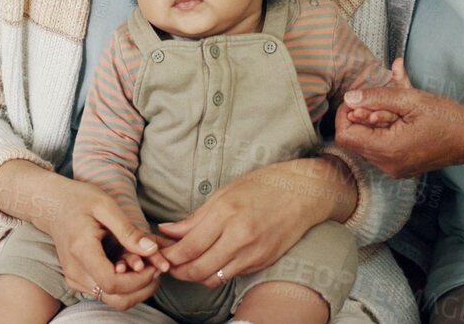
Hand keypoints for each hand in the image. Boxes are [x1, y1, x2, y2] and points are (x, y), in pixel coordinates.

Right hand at [14, 169, 165, 310]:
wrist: (52, 206)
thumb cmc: (79, 200)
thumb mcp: (105, 206)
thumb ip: (128, 231)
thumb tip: (151, 250)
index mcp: (81, 251)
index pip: (113, 283)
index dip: (140, 280)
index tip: (155, 264)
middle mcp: (76, 272)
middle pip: (117, 299)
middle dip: (144, 287)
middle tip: (158, 266)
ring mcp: (76, 280)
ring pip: (114, 300)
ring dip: (137, 288)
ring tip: (149, 265)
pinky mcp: (79, 282)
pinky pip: (107, 293)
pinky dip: (126, 286)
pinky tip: (133, 266)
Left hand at [155, 156, 349, 287]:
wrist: (304, 193)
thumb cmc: (263, 186)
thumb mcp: (224, 193)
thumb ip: (195, 218)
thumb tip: (167, 231)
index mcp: (225, 214)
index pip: (187, 247)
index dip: (168, 256)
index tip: (159, 253)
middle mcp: (239, 236)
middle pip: (196, 268)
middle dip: (177, 271)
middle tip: (167, 264)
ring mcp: (253, 252)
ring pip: (212, 278)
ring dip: (195, 275)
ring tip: (186, 264)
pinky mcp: (262, 262)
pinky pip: (230, 276)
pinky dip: (215, 274)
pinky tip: (209, 262)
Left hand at [336, 58, 463, 178]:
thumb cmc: (447, 118)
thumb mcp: (410, 99)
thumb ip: (377, 97)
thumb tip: (349, 98)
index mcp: (388, 150)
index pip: (345, 135)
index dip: (346, 113)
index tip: (359, 99)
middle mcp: (388, 165)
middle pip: (354, 140)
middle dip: (362, 116)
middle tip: (382, 101)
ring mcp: (394, 169)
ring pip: (366, 143)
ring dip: (373, 123)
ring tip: (395, 110)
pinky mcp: (401, 167)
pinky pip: (380, 149)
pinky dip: (383, 132)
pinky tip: (400, 120)